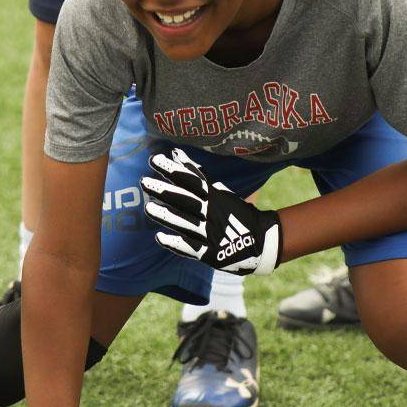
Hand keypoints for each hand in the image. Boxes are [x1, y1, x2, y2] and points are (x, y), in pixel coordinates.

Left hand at [140, 148, 281, 275]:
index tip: (154, 159)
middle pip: (185, 200)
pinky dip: (176, 243)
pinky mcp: (210, 253)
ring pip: (185, 222)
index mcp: (214, 197)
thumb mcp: (221, 191)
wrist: (263, 241)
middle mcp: (211, 213)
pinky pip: (191, 247)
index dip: (172, 170)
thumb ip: (198, 175)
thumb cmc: (236, 213)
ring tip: (148, 208)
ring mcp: (210, 233)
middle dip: (165, 190)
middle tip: (143, 182)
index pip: (190, 180)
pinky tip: (159, 237)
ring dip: (167, 216)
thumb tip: (176, 154)